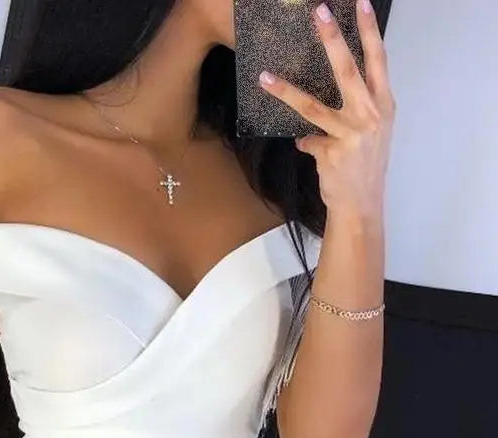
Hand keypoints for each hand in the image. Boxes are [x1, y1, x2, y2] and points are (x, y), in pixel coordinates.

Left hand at [258, 0, 395, 220]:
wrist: (362, 205)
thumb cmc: (365, 168)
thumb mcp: (370, 134)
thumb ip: (354, 111)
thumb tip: (326, 105)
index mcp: (383, 105)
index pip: (378, 60)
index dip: (370, 32)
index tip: (362, 4)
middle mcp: (371, 115)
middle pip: (348, 70)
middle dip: (333, 39)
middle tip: (320, 12)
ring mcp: (351, 134)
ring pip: (313, 106)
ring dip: (286, 90)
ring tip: (266, 77)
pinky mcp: (332, 153)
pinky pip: (309, 140)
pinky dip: (306, 143)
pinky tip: (306, 146)